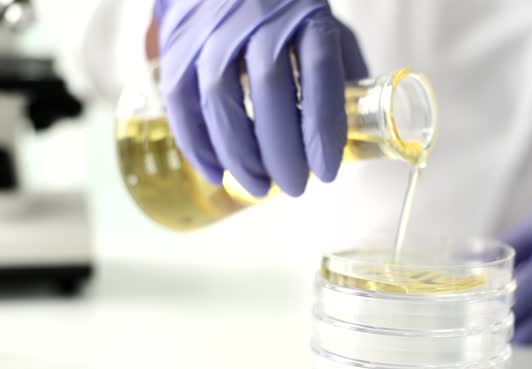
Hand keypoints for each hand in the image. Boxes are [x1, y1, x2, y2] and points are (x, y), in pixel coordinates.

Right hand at [154, 0, 367, 195]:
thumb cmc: (280, 5)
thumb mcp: (321, 21)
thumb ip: (340, 66)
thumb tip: (353, 128)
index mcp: (306, 12)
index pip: (319, 73)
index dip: (322, 128)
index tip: (325, 171)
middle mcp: (259, 18)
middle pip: (269, 91)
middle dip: (281, 152)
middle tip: (294, 187)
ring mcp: (213, 29)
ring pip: (220, 100)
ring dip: (240, 155)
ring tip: (259, 187)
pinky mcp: (178, 43)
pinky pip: (180, 100)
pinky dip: (197, 144)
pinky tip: (217, 172)